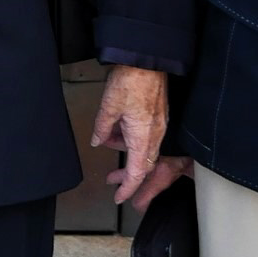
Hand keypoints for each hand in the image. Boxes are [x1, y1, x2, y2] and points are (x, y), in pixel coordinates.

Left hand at [93, 66, 184, 206]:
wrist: (147, 58)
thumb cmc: (130, 80)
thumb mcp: (108, 107)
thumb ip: (102, 129)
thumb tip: (98, 141)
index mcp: (143, 137)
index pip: (137, 172)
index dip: (128, 188)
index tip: (120, 197)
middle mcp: (155, 134)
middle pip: (143, 164)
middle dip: (127, 173)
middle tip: (112, 179)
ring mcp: (159, 124)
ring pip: (144, 148)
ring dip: (127, 150)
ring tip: (108, 141)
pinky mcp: (159, 114)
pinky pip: (147, 134)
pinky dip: (132, 137)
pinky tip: (118, 127)